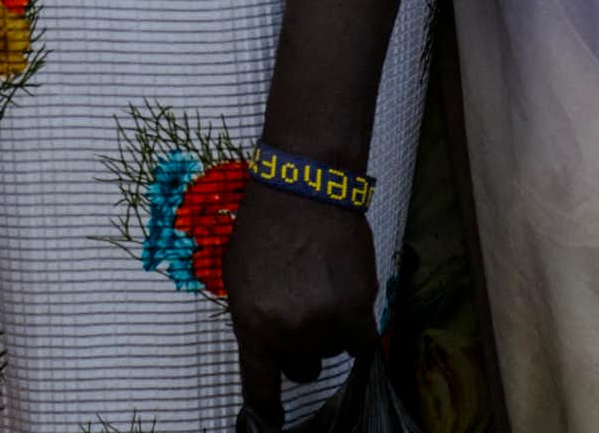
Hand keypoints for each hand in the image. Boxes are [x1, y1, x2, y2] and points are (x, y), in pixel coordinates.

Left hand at [225, 179, 377, 422]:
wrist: (303, 189)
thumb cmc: (263, 226)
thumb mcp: (237, 275)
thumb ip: (252, 318)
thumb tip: (266, 348)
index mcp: (252, 323)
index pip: (260, 387)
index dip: (267, 408)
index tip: (272, 420)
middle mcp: (288, 330)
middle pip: (300, 370)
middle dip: (300, 349)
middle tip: (301, 313)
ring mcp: (324, 323)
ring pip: (331, 352)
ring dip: (328, 331)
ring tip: (320, 288)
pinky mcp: (357, 311)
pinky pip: (361, 345)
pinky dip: (355, 330)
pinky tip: (346, 302)